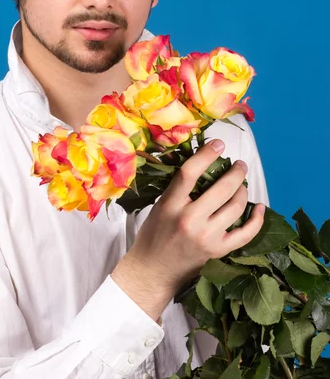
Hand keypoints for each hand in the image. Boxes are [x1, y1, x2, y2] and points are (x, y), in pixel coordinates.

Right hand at [111, 139, 265, 320]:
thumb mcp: (160, 205)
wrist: (153, 270)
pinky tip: (260, 208)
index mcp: (171, 205)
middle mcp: (190, 220)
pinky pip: (246, 233)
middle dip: (236, 172)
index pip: (190, 173)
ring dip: (243, 190)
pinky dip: (257, 219)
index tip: (219, 144)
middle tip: (239, 165)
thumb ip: (180, 188)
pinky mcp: (218, 251)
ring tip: (242, 184)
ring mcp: (207, 237)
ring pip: (236, 207)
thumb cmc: (154, 234)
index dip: (207, 154)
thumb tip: (204, 164)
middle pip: (221, 188)